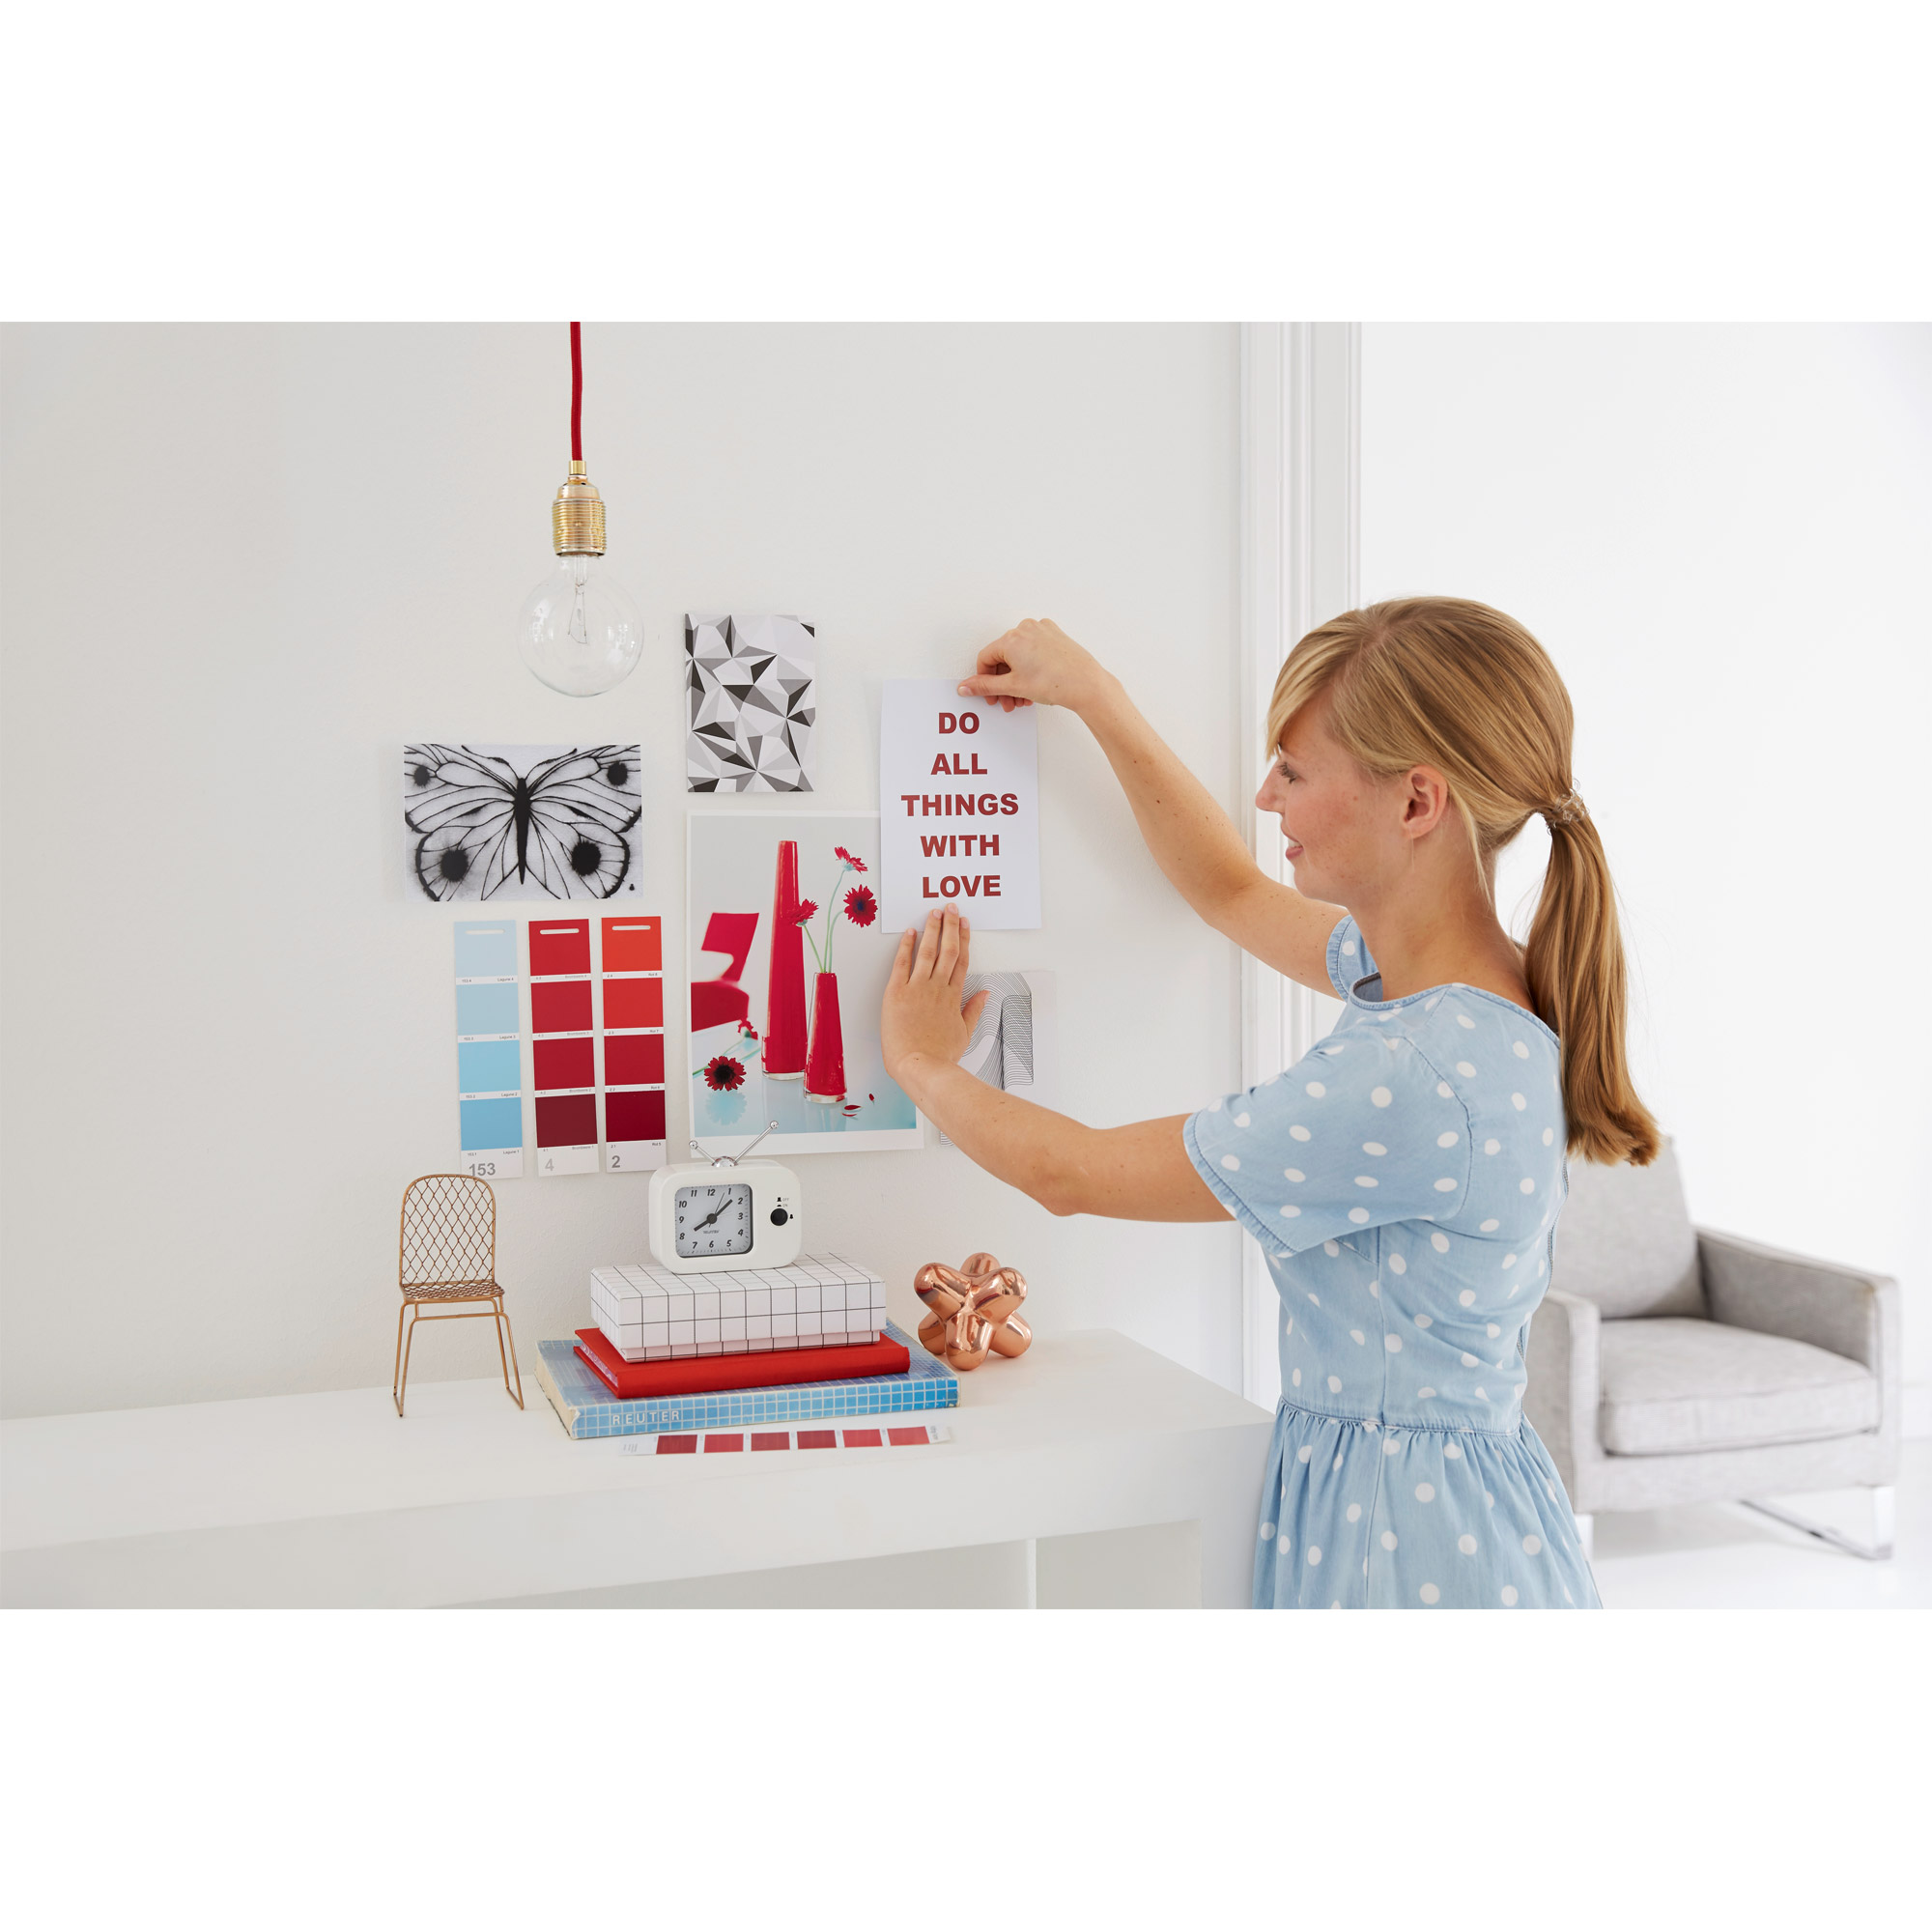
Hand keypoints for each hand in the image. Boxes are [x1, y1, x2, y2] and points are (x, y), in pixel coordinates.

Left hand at [881, 905, 989, 1083]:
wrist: (920, 1066)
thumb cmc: (939, 1056)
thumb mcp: (964, 1033)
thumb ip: (974, 1010)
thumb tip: (984, 995)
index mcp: (953, 997)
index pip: (961, 960)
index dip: (964, 939)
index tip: (964, 925)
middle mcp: (937, 988)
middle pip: (948, 950)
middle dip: (951, 926)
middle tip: (951, 909)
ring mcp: (918, 988)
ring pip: (928, 951)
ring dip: (932, 929)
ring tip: (934, 913)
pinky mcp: (898, 993)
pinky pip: (902, 963)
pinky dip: (906, 946)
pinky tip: (909, 933)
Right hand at [956, 618, 1109, 714]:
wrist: (1087, 684)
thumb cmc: (1056, 682)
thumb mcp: (1013, 687)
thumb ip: (985, 686)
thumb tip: (966, 686)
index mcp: (1011, 638)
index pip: (985, 658)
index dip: (984, 680)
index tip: (989, 694)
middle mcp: (1026, 629)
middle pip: (1002, 657)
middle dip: (1003, 683)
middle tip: (1007, 701)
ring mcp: (1042, 630)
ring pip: (1019, 655)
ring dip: (1016, 678)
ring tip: (1023, 697)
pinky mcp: (1055, 635)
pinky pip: (1034, 650)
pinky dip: (1030, 667)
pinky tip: (1034, 684)